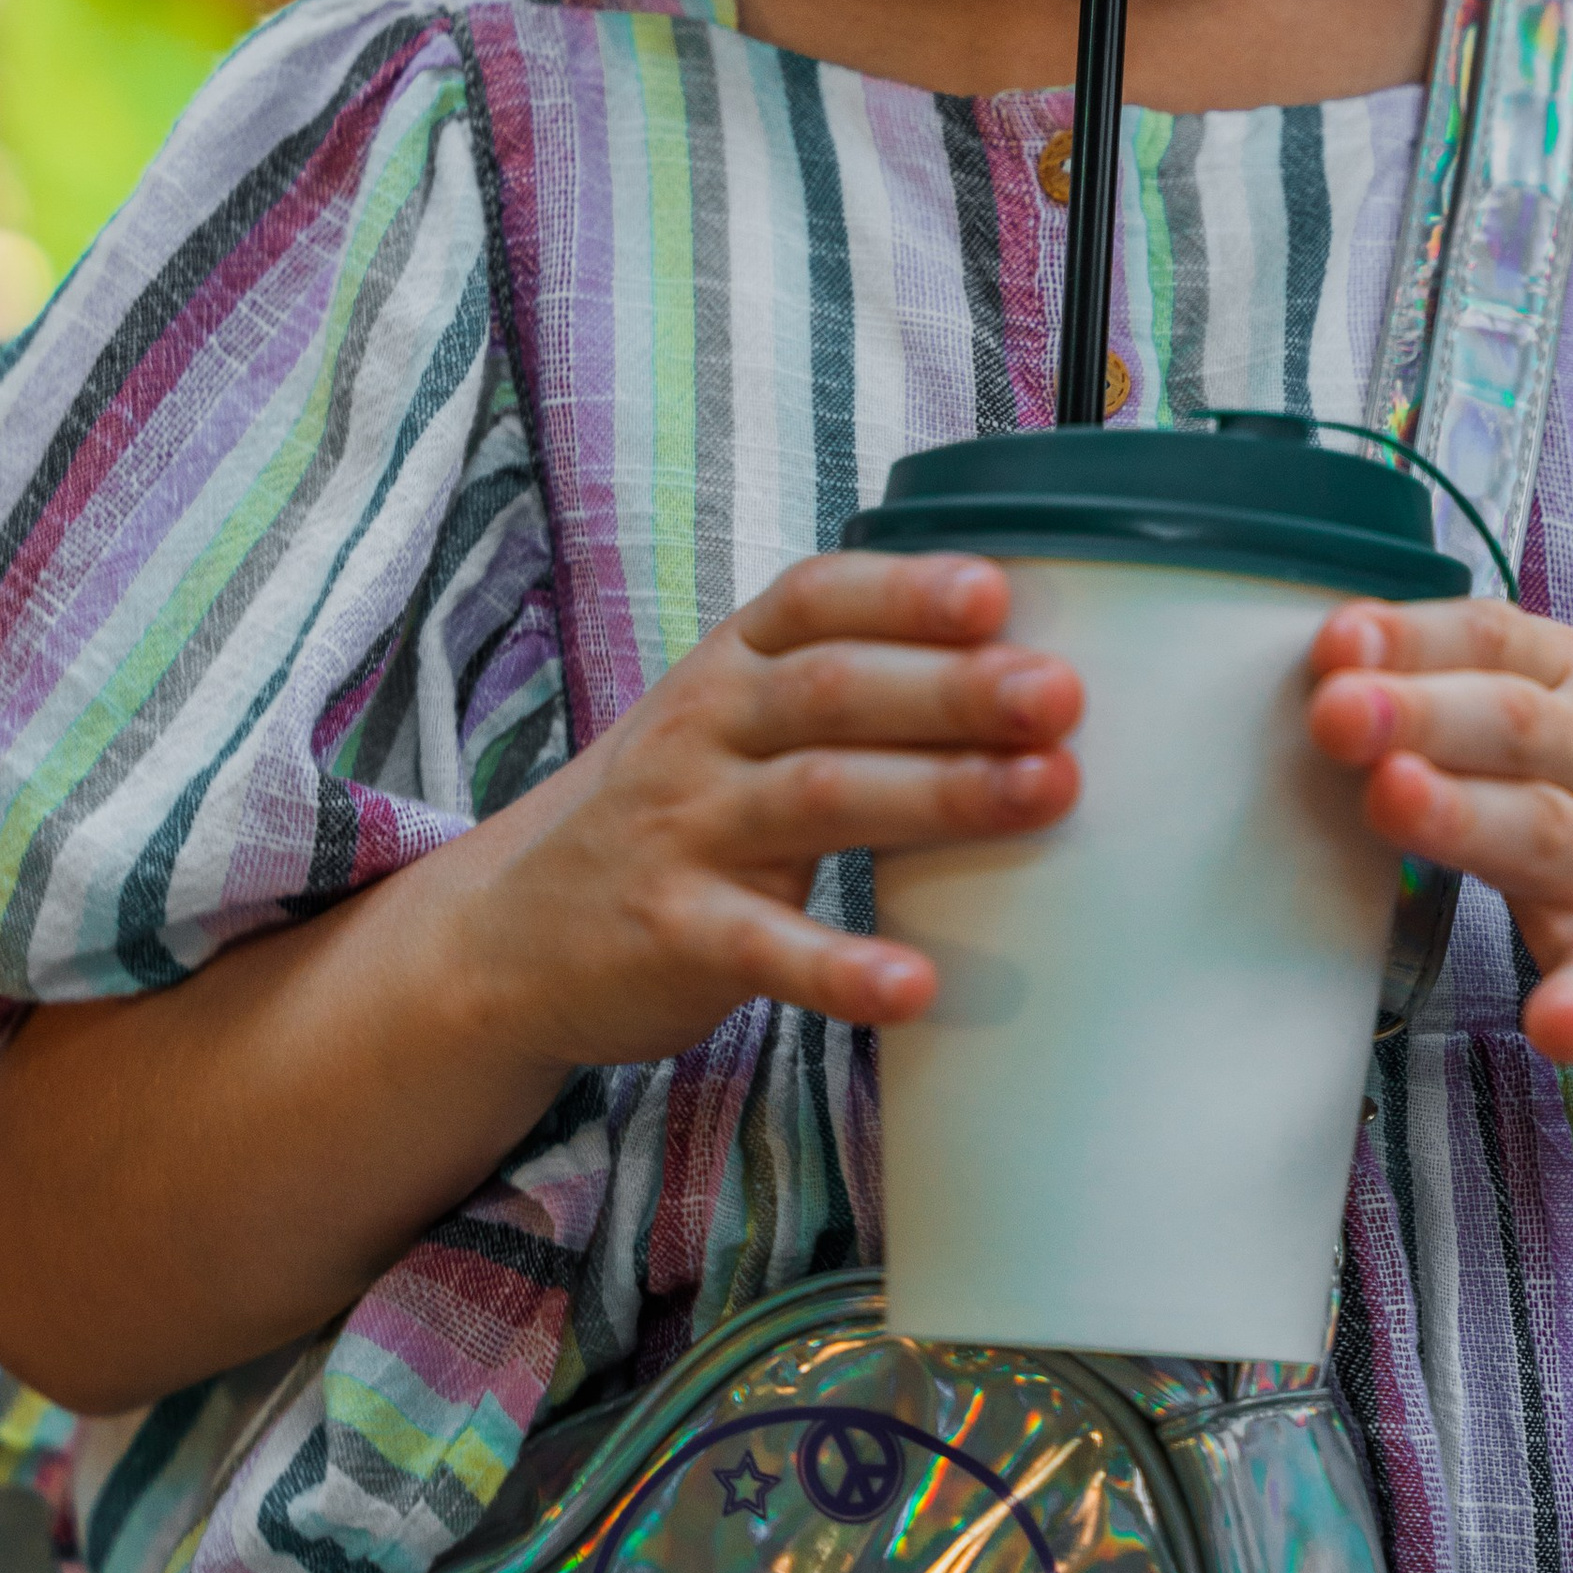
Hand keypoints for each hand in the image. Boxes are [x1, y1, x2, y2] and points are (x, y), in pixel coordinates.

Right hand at [441, 552, 1079, 1065]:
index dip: (903, 589)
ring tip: (1045, 793)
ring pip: (818, 797)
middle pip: (835, 689)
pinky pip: (763, 948)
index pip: (815, 599)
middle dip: (954, 687)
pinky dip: (840, 967)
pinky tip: (915, 984)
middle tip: (1060, 695)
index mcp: (733, 664)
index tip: (995, 591)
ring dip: (938, 793)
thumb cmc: (678, 808)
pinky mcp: (673, 934)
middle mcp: (707, 730)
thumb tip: (1028, 663)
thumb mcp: (737, 720)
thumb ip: (850, 685)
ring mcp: (684, 830)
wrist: (511, 930)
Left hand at [1306, 601, 1572, 1067]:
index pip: (1494, 639)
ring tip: (1392, 801)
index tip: (1336, 641)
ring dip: (1463, 817)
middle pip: (1510, 726)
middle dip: (1417, 714)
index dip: (1412, 636)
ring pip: (1542, 835)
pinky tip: (1552, 1024)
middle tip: (1334, 712)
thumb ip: (1465, 683)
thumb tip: (1332, 665)